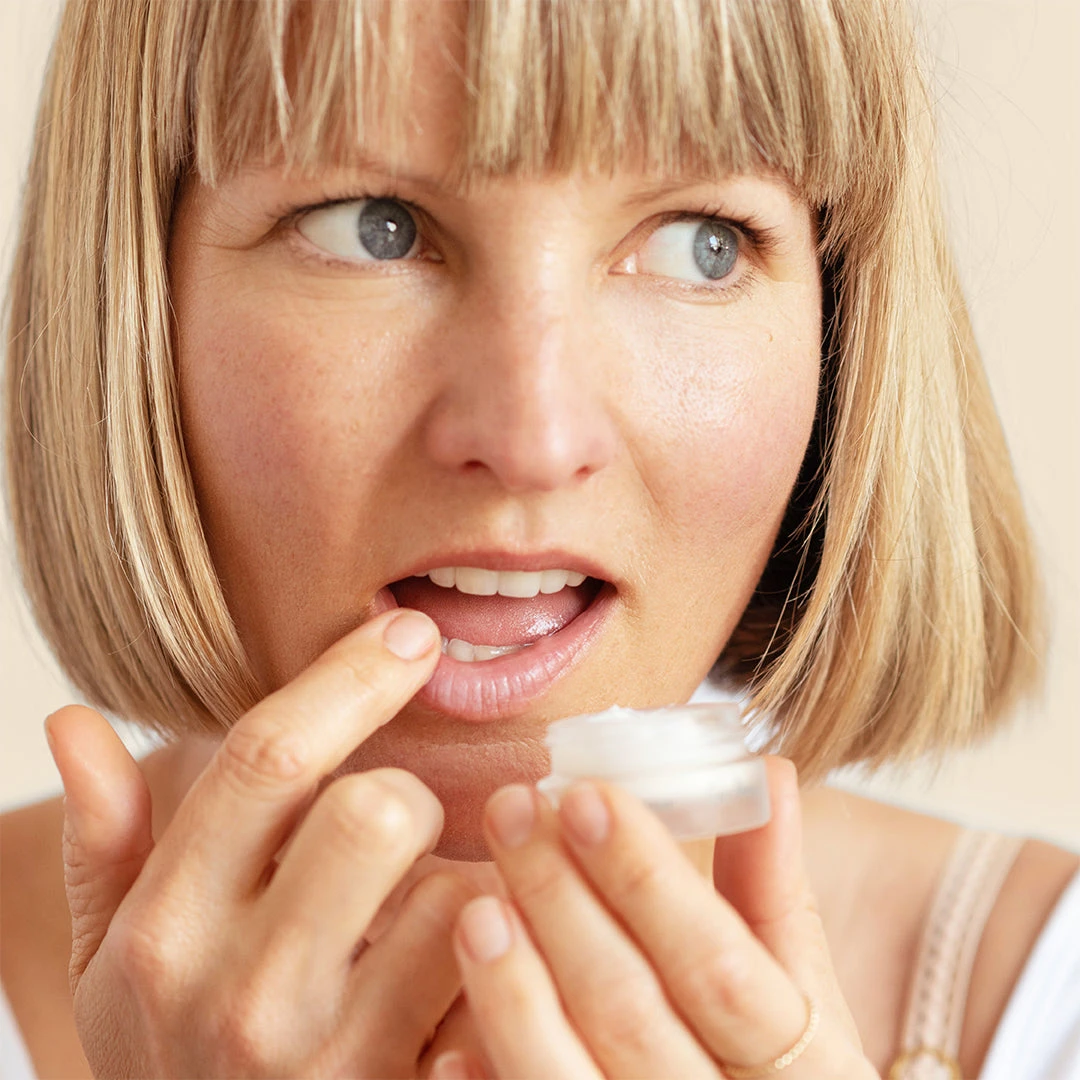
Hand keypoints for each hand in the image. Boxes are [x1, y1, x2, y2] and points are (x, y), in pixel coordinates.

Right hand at [47, 609, 477, 1077]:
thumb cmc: (171, 1060)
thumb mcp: (112, 964)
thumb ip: (103, 844)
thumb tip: (72, 723)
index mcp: (167, 931)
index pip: (267, 759)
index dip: (351, 677)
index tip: (410, 635)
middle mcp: (242, 994)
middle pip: (376, 811)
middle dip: (408, 793)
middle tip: (404, 821)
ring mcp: (332, 1061)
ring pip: (454, 894)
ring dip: (462, 877)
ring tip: (433, 901)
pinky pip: (494, 980)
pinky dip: (499, 948)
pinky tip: (473, 959)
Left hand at [436, 757, 878, 1078]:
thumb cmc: (780, 1072)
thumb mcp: (801, 993)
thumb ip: (774, 892)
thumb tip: (766, 769)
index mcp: (801, 1062)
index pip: (718, 963)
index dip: (648, 879)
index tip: (585, 794)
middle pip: (631, 1010)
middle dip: (562, 903)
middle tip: (509, 811)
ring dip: (516, 994)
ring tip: (475, 905)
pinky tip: (448, 1046)